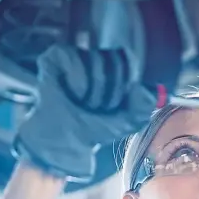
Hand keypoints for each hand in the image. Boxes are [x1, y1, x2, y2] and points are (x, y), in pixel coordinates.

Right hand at [14, 44, 155, 181]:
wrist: (66, 142)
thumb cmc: (95, 129)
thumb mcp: (129, 121)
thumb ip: (144, 105)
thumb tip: (140, 87)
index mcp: (115, 69)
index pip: (128, 60)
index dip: (125, 83)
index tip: (118, 103)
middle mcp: (96, 59)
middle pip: (115, 59)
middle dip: (111, 90)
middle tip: (100, 107)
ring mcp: (75, 56)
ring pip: (95, 60)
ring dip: (93, 91)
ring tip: (83, 104)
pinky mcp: (54, 57)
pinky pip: (74, 57)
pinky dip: (77, 82)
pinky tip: (71, 94)